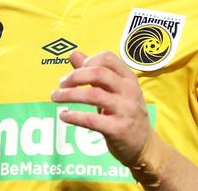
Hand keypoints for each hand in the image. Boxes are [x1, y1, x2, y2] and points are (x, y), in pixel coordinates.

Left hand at [50, 50, 150, 166]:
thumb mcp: (113, 90)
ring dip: (69, 95)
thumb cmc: (124, 112)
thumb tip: (74, 54)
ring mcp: (125, 110)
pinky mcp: (118, 129)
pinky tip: (64, 115)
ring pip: (93, 95)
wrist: (142, 144)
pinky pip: (91, 120)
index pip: (108, 58)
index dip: (88, 60)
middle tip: (61, 84)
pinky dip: (74, 116)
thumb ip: (93, 72)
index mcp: (128, 78)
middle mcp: (129, 91)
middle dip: (75, 76)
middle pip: (98, 73)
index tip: (75, 71)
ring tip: (55, 97)